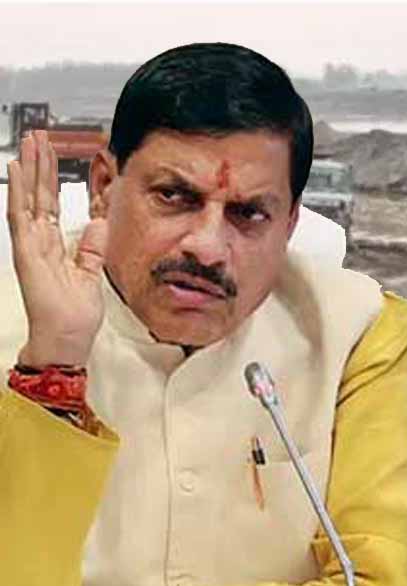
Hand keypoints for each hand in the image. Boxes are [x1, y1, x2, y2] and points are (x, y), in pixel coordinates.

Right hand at [6, 130, 108, 367]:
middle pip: (37, 195)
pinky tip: (18, 169)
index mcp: (53, 245)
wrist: (67, 338)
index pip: (50, 203)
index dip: (51, 178)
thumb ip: (91, 247)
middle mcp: (38, 241)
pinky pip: (20, 216)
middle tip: (38, 135)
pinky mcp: (26, 253)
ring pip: (27, 198)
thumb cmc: (75, 313)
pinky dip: (19, 191)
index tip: (52, 153)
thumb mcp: (90, 273)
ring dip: (28, 169)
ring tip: (28, 142)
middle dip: (39, 165)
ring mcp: (30, 245)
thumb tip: (97, 222)